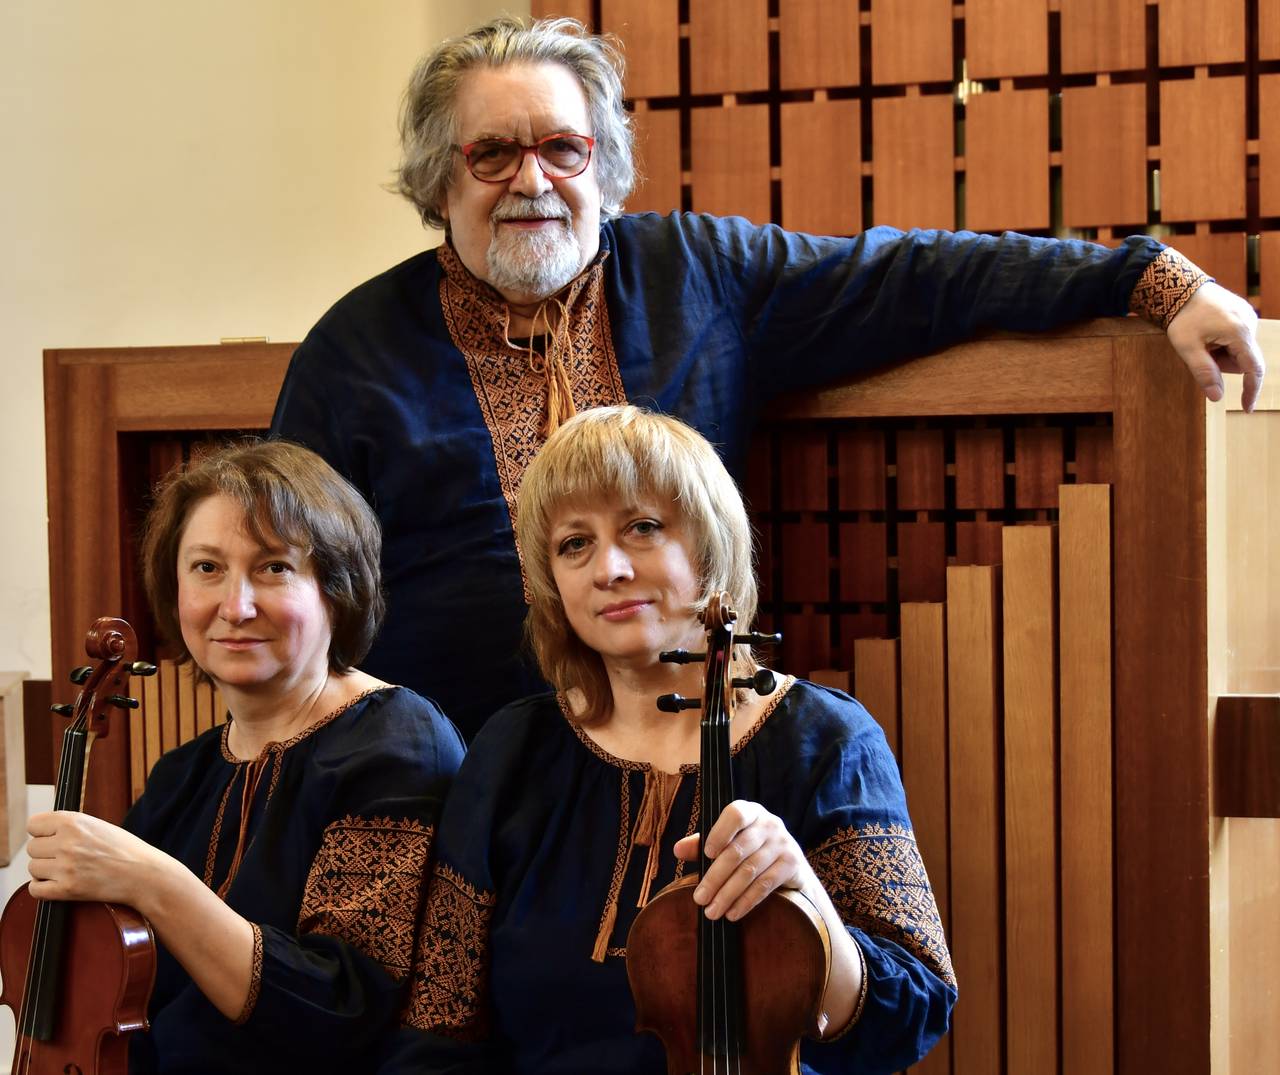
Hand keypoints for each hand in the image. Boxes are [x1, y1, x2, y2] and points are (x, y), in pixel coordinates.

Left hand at [26, 811, 161, 906]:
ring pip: (33, 868)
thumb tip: (39, 832)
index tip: (51, 838)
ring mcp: (66, 867)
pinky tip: (58, 884)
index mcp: (74, 822)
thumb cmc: (124, 849)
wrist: (144, 874)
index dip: (42, 832)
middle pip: (32, 848)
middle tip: (65, 857)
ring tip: (67, 870)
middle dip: (45, 853)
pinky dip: (43, 888)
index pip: (33, 824)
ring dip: (46, 871)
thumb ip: (69, 826)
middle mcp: (67, 842)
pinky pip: (35, 889)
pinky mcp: (67, 890)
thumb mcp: (97, 826)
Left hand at [674, 800, 816, 921]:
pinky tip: (732, 913)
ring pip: (749, 871)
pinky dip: (746, 901)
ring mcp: (783, 843)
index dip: (719, 833)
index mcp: (750, 812)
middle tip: (699, 899)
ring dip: (728, 894)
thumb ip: (702, 844)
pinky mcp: (791, 865)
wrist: (791, 866)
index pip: (735, 814)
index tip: (706, 854)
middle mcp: (769, 824)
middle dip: (715, 877)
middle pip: (738, 850)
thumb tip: (677, 849)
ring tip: (712, 911)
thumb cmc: (751, 849)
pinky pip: (765, 885)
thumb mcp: (729, 841)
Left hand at [1166, 281, 1265, 411]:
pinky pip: (1238, 338)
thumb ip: (1204, 373)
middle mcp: (1250, 324)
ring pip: (1239, 351)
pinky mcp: (1244, 313)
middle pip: (1243, 361)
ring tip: (1204, 339)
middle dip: (1222, 364)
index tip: (1246, 408)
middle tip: (1201, 352)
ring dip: (1222, 353)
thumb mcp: (1187, 348)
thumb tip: (1217, 398)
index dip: (1250, 391)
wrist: (1180, 289)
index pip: (1253, 370)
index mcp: (1239, 333)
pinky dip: (1224, 342)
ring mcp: (1249, 317)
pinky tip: (1209, 332)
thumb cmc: (1182, 318)